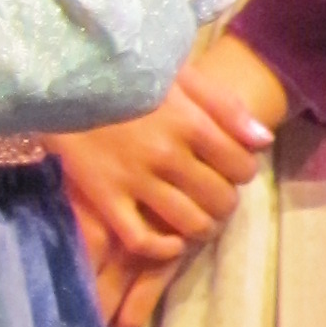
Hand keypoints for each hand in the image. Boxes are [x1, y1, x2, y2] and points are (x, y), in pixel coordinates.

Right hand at [52, 32, 287, 326]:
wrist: (61, 82)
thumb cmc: (125, 77)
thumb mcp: (179, 76)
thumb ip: (224, 106)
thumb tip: (264, 141)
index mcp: (190, 123)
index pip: (241, 166)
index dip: (242, 171)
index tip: (229, 167)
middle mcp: (167, 156)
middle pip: (220, 199)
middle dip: (224, 201)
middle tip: (212, 194)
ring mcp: (135, 181)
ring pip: (190, 223)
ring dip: (202, 227)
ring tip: (196, 218)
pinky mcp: (106, 199)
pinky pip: (142, 240)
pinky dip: (164, 249)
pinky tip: (170, 243)